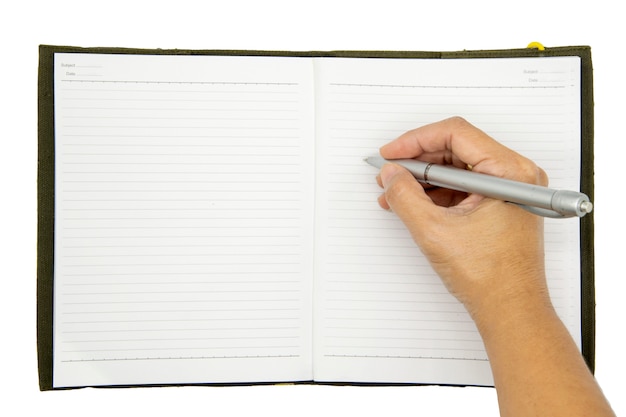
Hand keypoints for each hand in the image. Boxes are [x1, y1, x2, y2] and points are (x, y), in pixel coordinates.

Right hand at [376, 117, 549, 316]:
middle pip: (456, 148)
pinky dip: (436, 193)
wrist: (510, 310)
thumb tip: (391, 175)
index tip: (391, 154)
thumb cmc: (491, 278)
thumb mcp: (435, 232)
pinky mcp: (500, 203)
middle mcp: (514, 175)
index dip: (415, 140)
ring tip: (394, 191)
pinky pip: (462, 186)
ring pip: (457, 168)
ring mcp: (508, 189)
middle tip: (389, 171)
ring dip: (423, 178)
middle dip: (417, 160)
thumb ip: (405, 197)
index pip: (456, 134)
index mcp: (509, 172)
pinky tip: (412, 203)